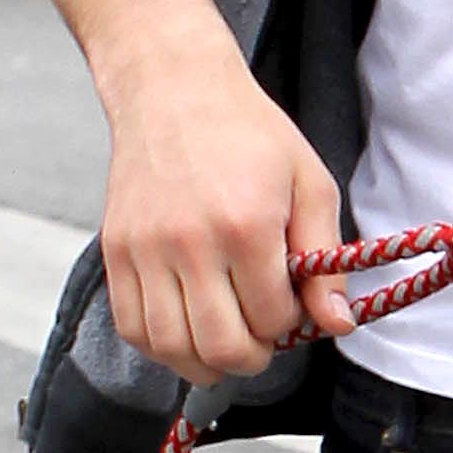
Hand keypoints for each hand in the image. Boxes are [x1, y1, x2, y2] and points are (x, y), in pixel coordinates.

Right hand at [100, 35, 350, 383]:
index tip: (290, 304)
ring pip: (171, 347)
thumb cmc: (250, 135)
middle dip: (251, 358)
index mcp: (246, 226)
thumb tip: (337, 325)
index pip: (272, 318)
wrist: (173, 90)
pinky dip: (161, 346)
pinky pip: (132, 328)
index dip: (289, 324)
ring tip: (225, 341)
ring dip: (205, 361)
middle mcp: (190, 244)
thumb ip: (326, 261)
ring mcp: (145, 250)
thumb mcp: (310, 184)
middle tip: (261, 340)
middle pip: (221, 346)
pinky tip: (185, 330)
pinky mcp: (115, 252)